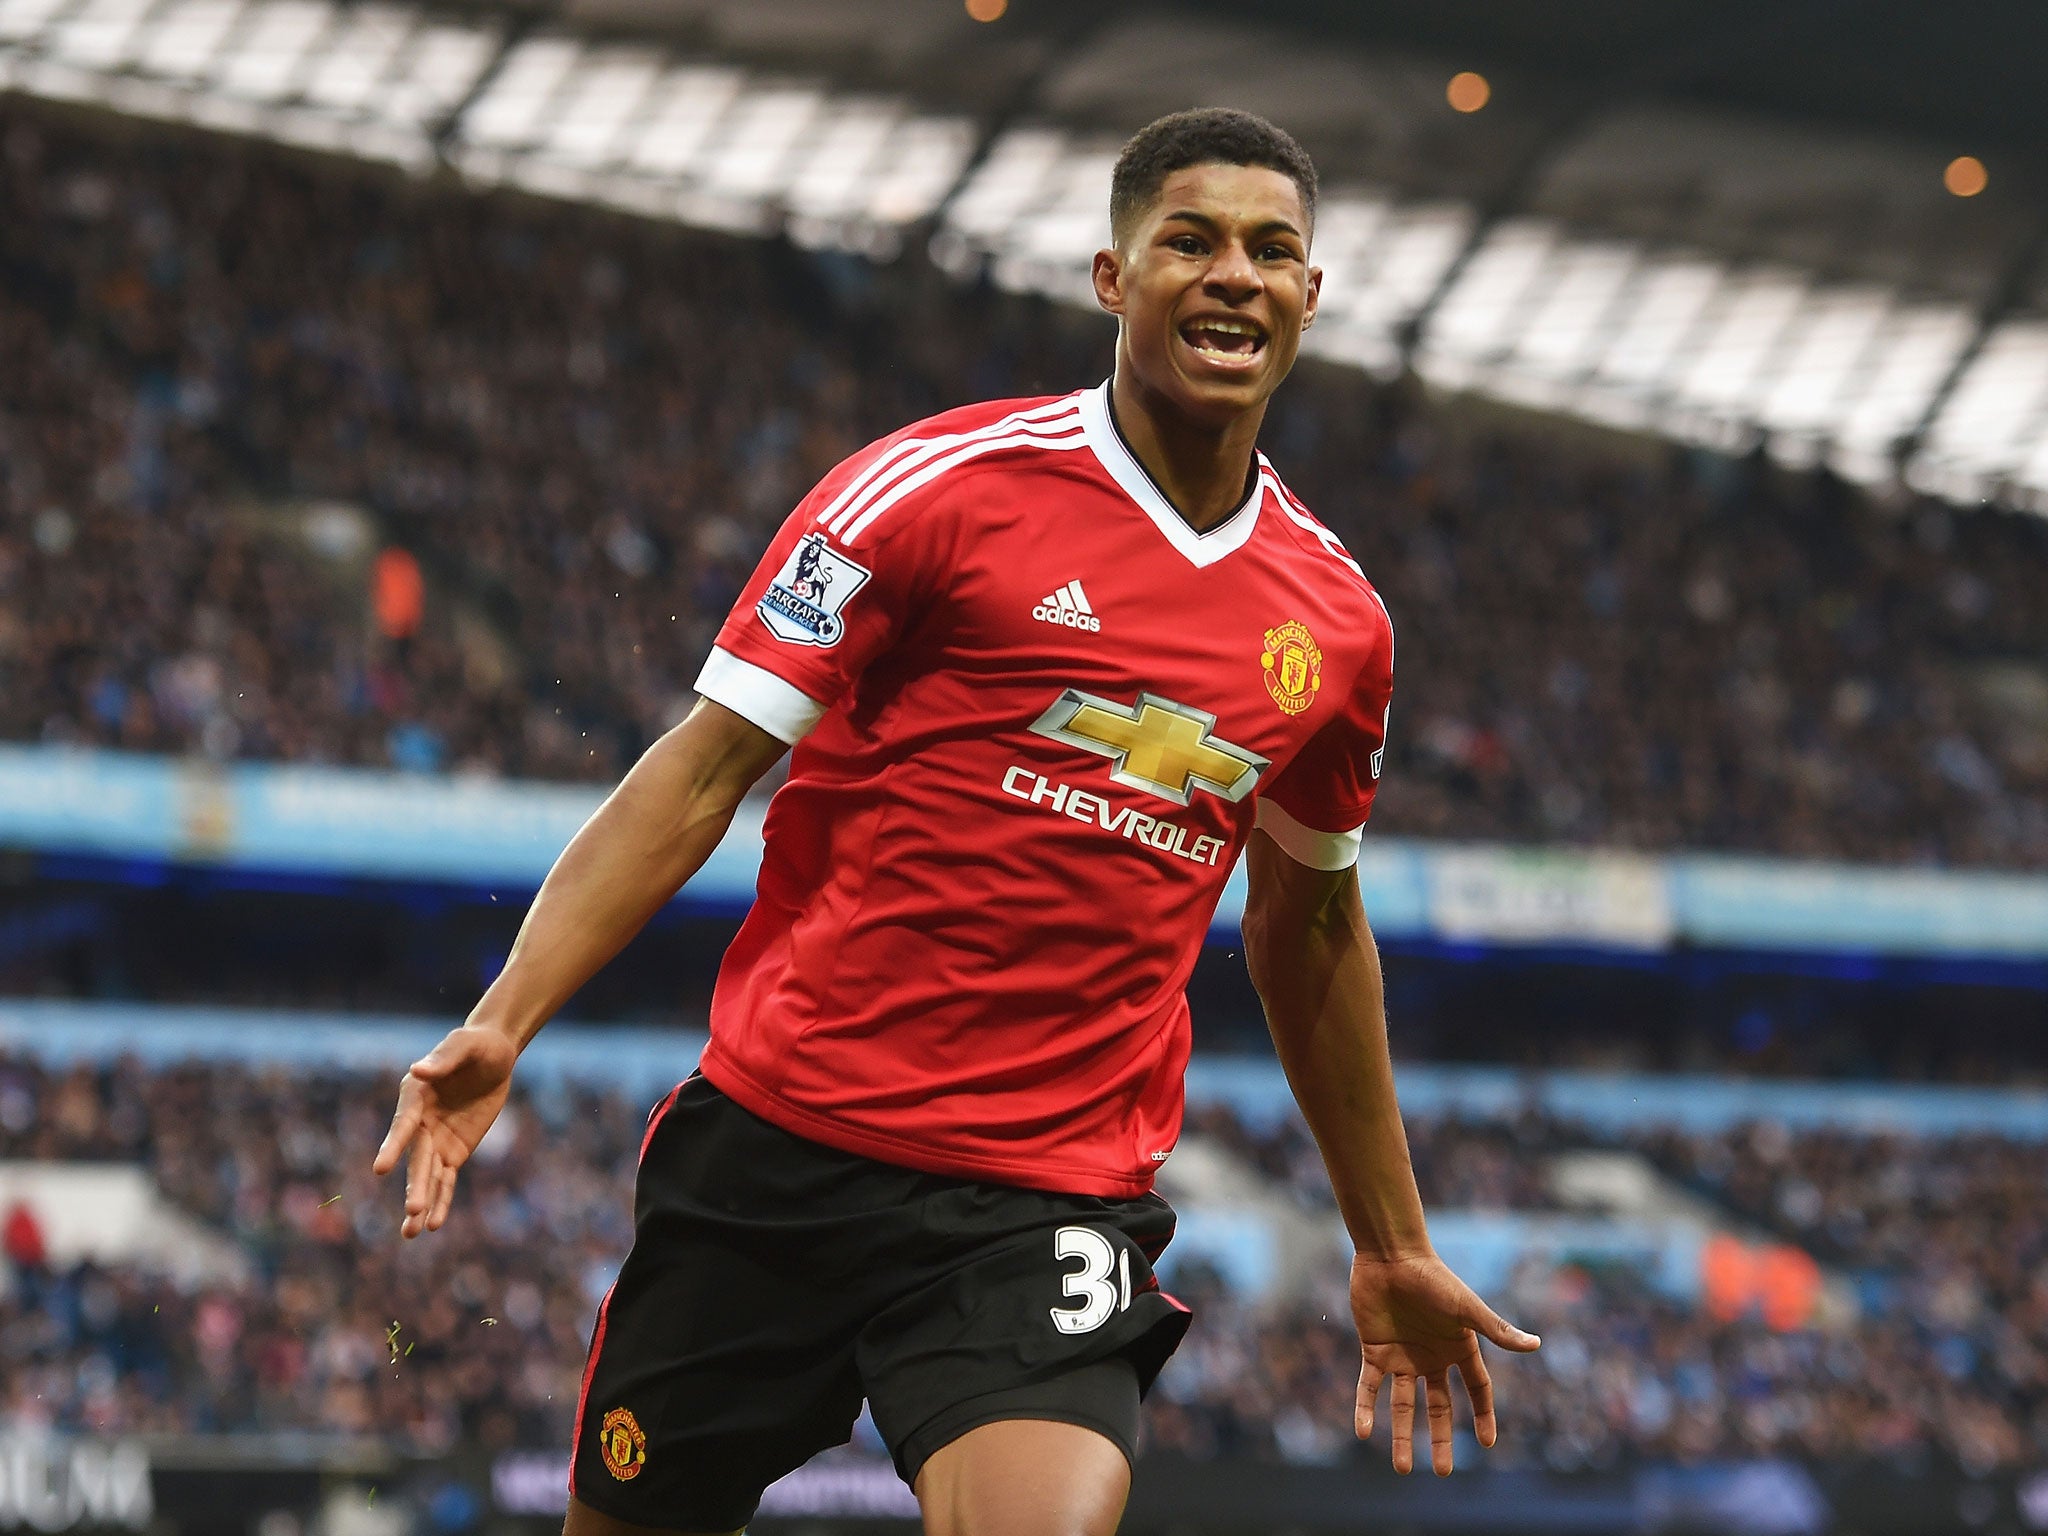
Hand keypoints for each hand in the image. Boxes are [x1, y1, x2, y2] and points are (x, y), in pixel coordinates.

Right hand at [371, 1025, 517, 1238]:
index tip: (380, 1169)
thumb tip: (419, 1071)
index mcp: (415, 1096)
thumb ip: (443, 1059)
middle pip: (416, 1158)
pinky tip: (434, 1224)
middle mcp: (420, 1123)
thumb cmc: (476, 1045)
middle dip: (415, 1184)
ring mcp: (436, 1140)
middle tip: (413, 1210)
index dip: (393, 1145)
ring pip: (427, 1176)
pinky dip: (441, 1200)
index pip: (404, 1124)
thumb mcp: (465, 1045)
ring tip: (411, 1233)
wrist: (495, 1056)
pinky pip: (446, 1180)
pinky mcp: (454, 1152)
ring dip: (421, 1202)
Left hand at [1350, 1252, 1540, 1474]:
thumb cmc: (1433, 1278)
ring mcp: (1402, 1356)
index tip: (1486, 1443)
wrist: (1391, 1255)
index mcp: (1458, 1347)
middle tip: (1442, 1471)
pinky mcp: (1374, 1350)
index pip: (1476, 1389)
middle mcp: (1432, 1357)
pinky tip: (1363, 1432)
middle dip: (1440, 1438)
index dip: (1483, 1415)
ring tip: (1402, 1468)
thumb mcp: (1466, 1308)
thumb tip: (1536, 1345)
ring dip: (1401, 1434)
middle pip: (1439, 1406)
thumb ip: (1496, 1331)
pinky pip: (1369, 1387)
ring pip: (1402, 1404)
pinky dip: (1365, 1408)